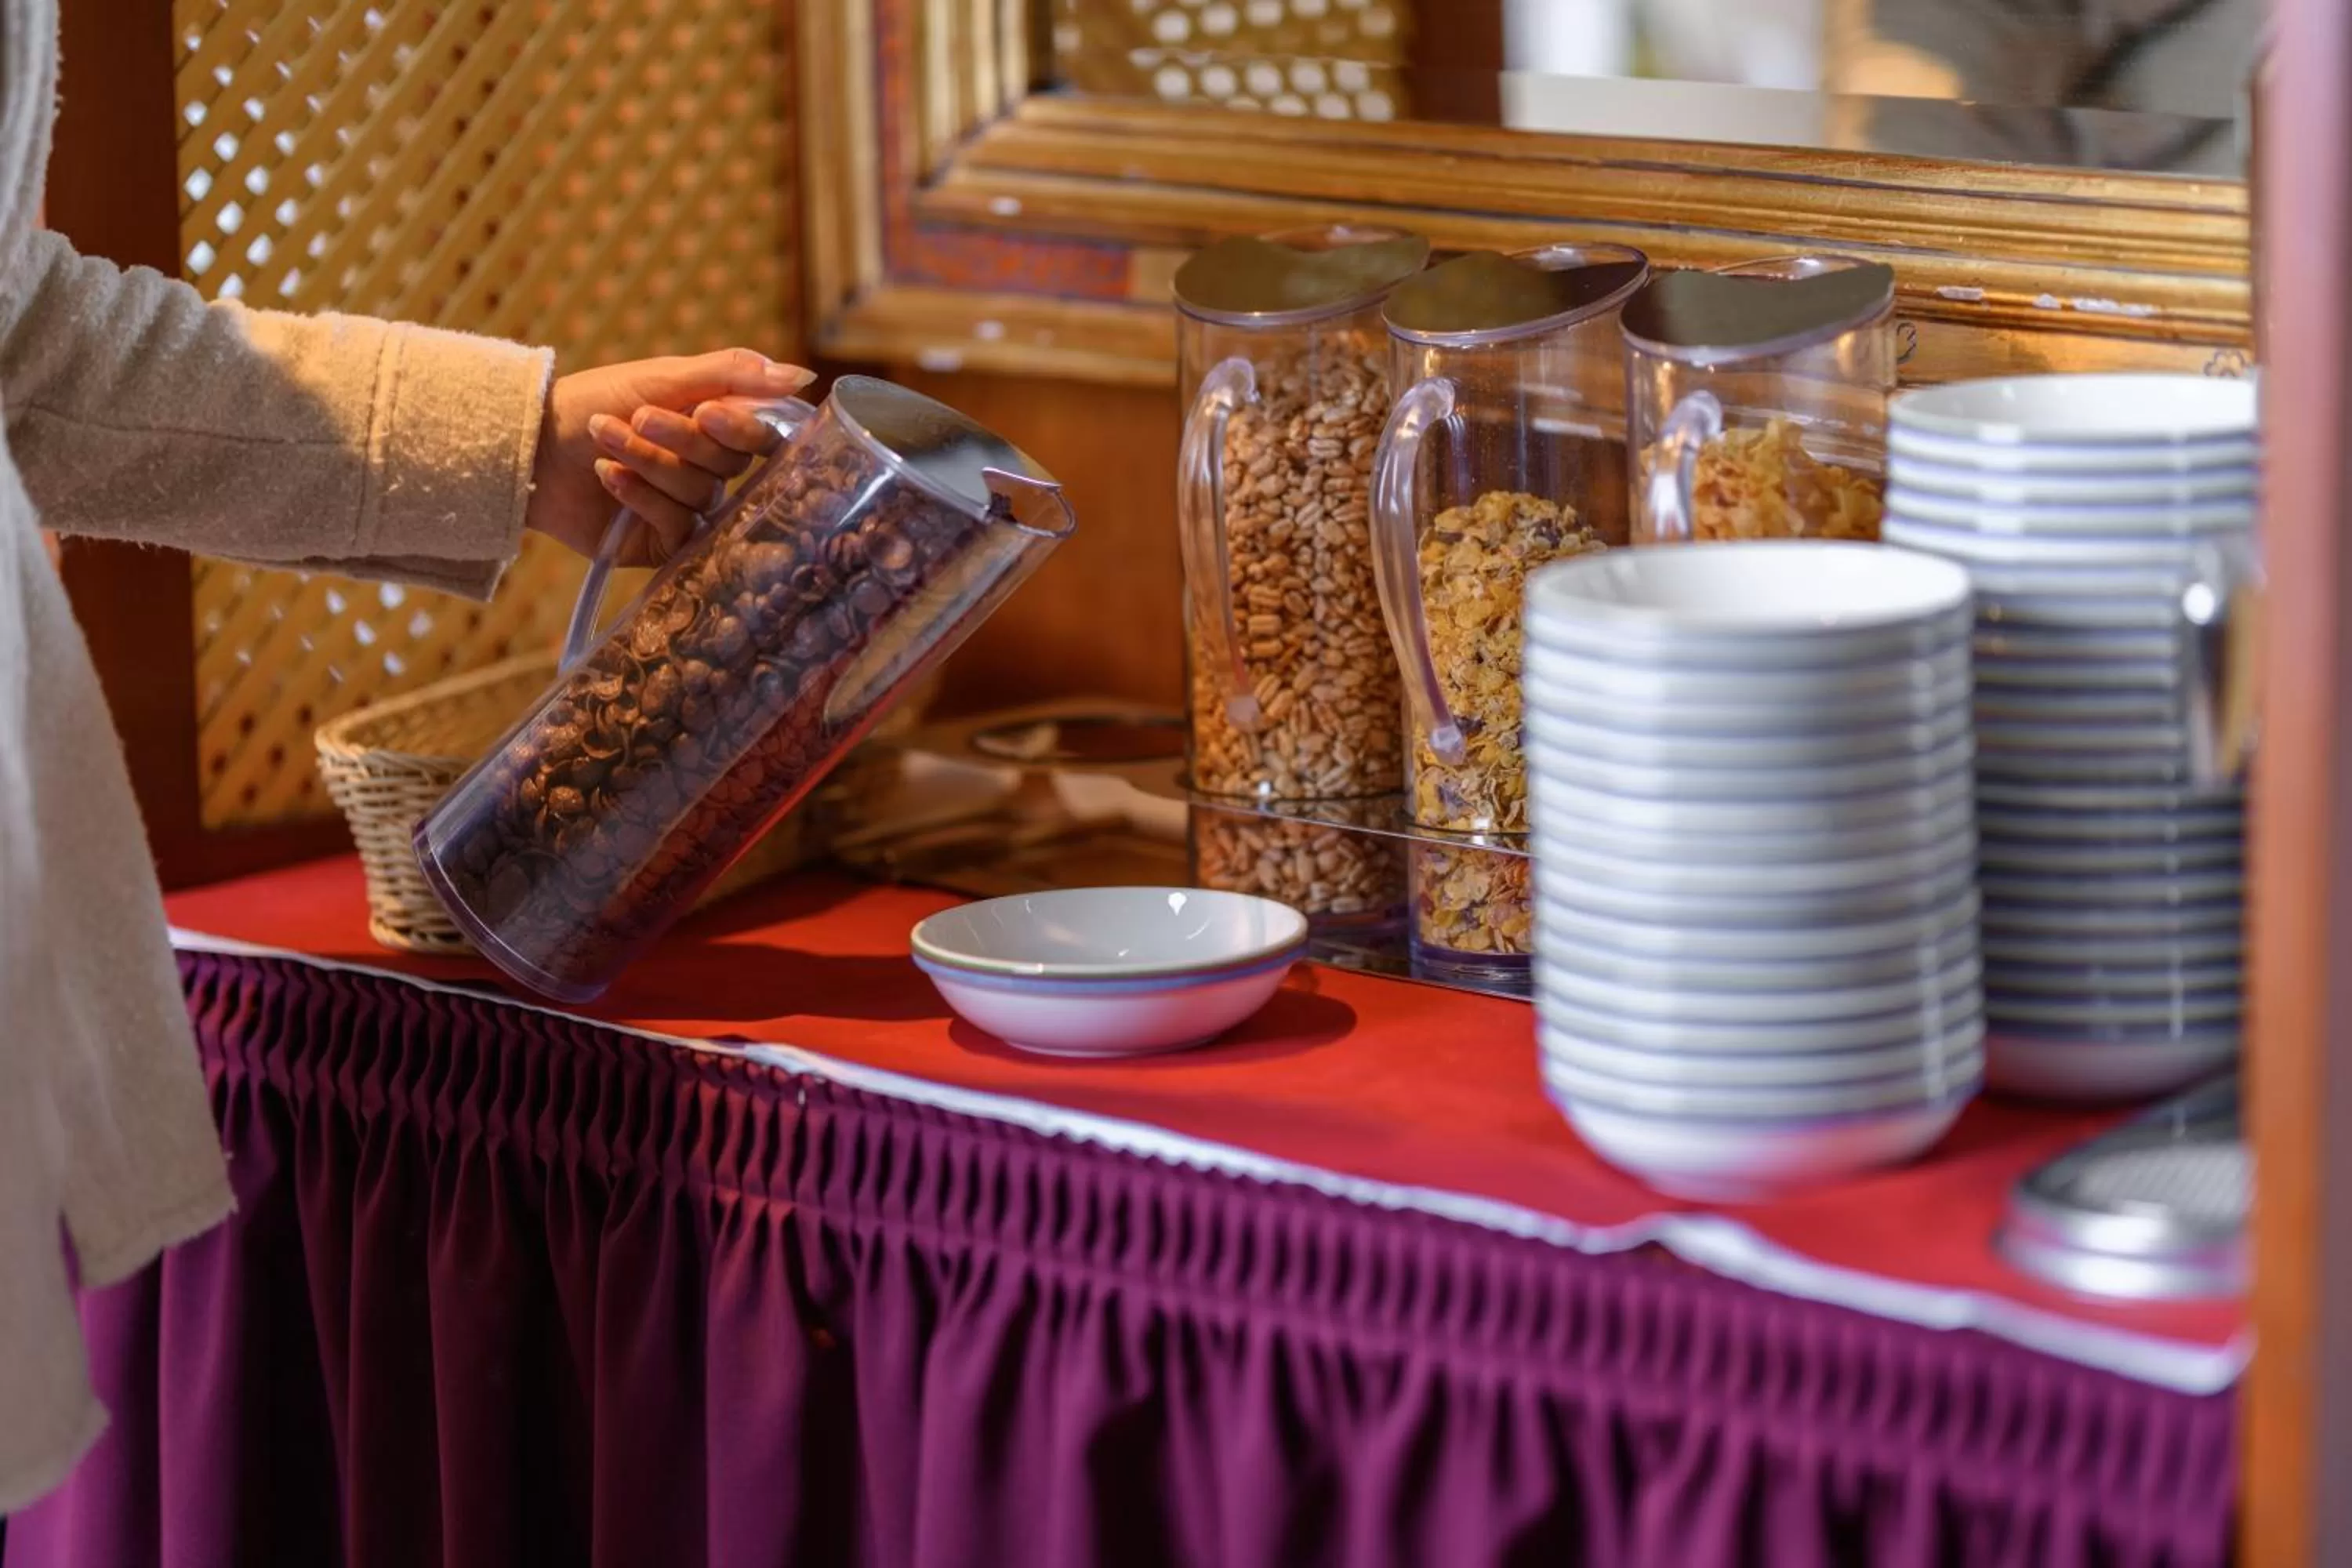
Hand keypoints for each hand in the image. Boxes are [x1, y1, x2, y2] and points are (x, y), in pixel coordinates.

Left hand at [528, 349, 811, 565]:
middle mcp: (710, 472)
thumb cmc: (594, 399)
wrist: (531, 443)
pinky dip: (640, 496)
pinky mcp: (663, 543)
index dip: (741, 430)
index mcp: (718, 428)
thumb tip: (801, 376)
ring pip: (699, 495)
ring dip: (648, 461)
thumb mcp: (662, 376)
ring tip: (604, 437)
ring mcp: (689, 510)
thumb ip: (731, 374)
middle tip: (638, 417)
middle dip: (678, 440)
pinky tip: (609, 477)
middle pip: (727, 466)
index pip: (762, 438)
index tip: (706, 413)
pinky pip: (678, 526)